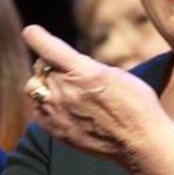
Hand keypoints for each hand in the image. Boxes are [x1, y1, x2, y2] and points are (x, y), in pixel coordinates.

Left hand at [22, 24, 168, 164]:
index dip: (35, 36)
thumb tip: (68, 64)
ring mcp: (58, 113)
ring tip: (60, 88)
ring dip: (42, 84)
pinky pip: (36, 110)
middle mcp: (66, 91)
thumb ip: (86, 66)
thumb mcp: (115, 73)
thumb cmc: (136, 104)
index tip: (32, 33)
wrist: (141, 142)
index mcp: (83, 71)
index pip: (45, 47)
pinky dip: (42, 104)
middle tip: (65, 70)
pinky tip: (57, 106)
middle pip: (40, 67)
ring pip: (32, 88)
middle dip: (49, 64)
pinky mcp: (57, 131)